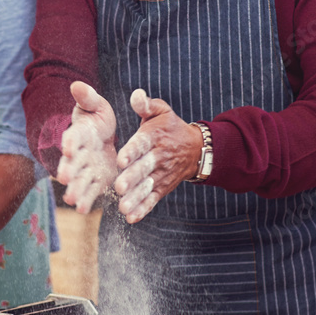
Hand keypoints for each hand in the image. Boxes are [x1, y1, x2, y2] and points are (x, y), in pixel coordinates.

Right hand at [57, 81, 116, 213]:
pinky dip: (86, 199)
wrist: (105, 137)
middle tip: (64, 178)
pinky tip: (83, 209)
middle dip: (68, 170)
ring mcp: (85, 168)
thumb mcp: (96, 106)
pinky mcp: (95, 180)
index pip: (73, 137)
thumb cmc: (98, 118)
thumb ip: (88, 98)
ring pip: (79, 180)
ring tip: (72, 200)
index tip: (69, 148)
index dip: (70, 142)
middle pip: (72, 162)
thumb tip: (77, 85)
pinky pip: (90, 191)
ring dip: (75, 189)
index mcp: (79, 133)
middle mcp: (79, 153)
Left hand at [113, 89, 203, 222]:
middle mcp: (159, 157)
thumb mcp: (161, 111)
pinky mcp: (163, 188)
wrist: (196, 148)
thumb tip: (136, 95)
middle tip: (119, 187)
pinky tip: (131, 218)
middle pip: (144, 168)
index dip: (132, 151)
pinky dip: (143, 209)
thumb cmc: (170, 127)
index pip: (143, 144)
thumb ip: (146, 104)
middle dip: (132, 178)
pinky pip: (153, 199)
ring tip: (123, 207)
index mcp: (155, 136)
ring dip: (136, 198)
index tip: (121, 159)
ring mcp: (161, 174)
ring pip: (148, 187)